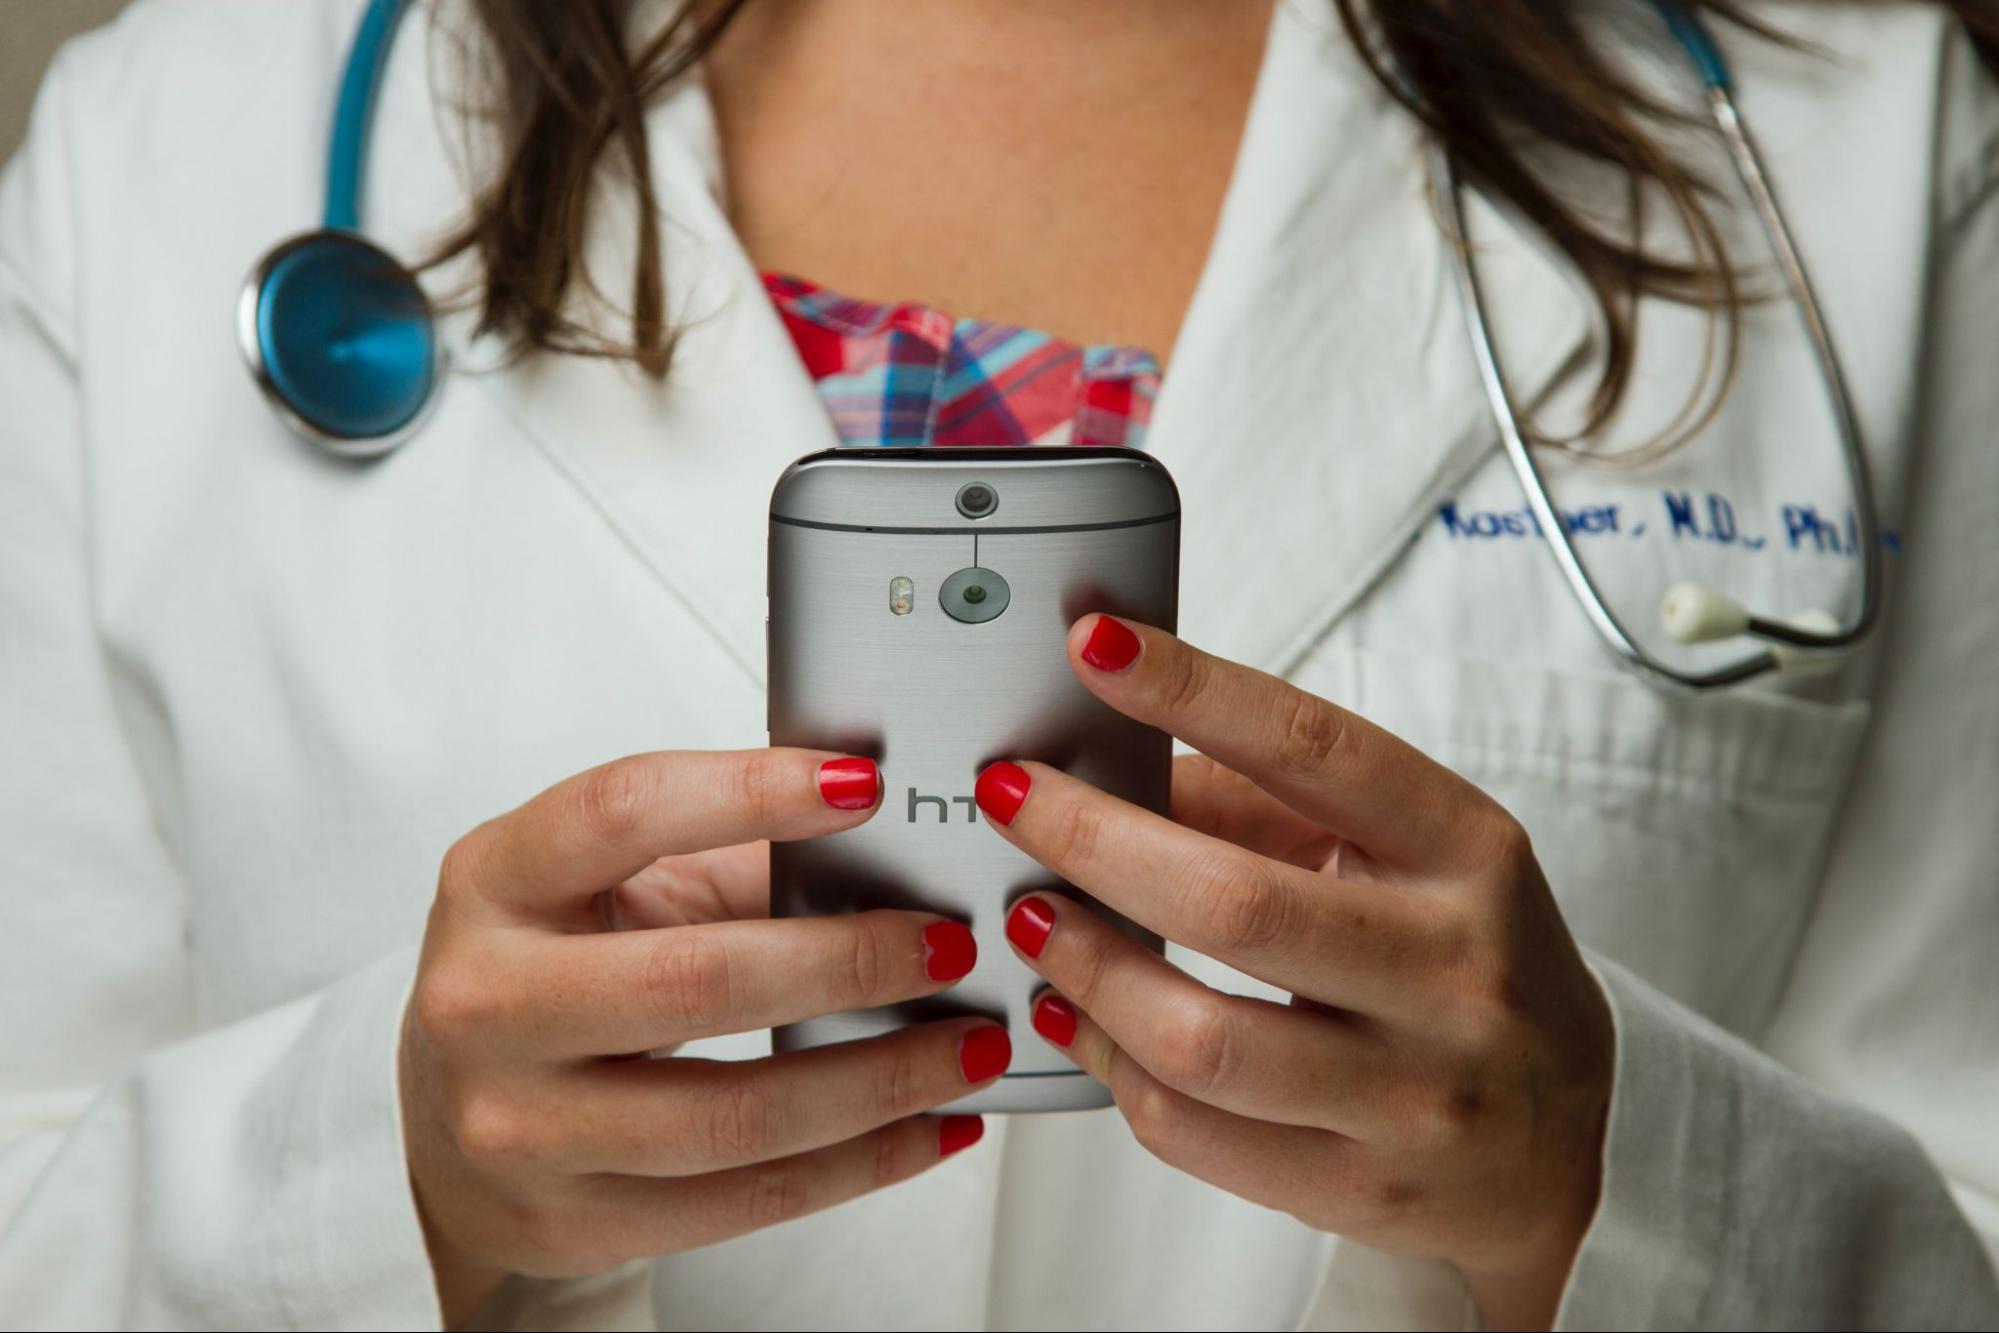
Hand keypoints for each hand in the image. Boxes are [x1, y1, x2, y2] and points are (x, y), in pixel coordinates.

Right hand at [402, 749, 1007, 1323]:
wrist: (450, 1119)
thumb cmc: (550, 970)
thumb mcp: (606, 886)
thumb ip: (732, 860)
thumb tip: (889, 854)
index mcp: (496, 882)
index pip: (622, 813)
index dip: (749, 792)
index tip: (864, 784)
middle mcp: (489, 1002)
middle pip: (697, 980)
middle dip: (850, 960)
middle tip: (952, 943)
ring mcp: (522, 1126)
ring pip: (736, 1113)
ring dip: (882, 1079)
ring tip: (969, 1043)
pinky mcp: (574, 1221)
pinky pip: (747, 1200)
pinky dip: (861, 1164)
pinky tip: (930, 1128)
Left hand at [976, 617, 1612, 1331]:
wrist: (1564, 1141)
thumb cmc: (1460, 961)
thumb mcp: (1404, 856)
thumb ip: (1261, 804)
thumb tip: (1104, 764)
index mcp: (1468, 852)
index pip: (1317, 751)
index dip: (1194, 692)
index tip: (1093, 646)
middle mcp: (1453, 971)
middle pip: (1235, 905)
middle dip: (1092, 841)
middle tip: (1013, 801)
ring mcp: (1411, 1095)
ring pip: (1199, 1040)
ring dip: (1085, 968)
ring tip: (1031, 917)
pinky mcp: (1358, 1188)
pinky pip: (1192, 1132)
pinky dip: (1107, 1064)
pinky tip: (1073, 1014)